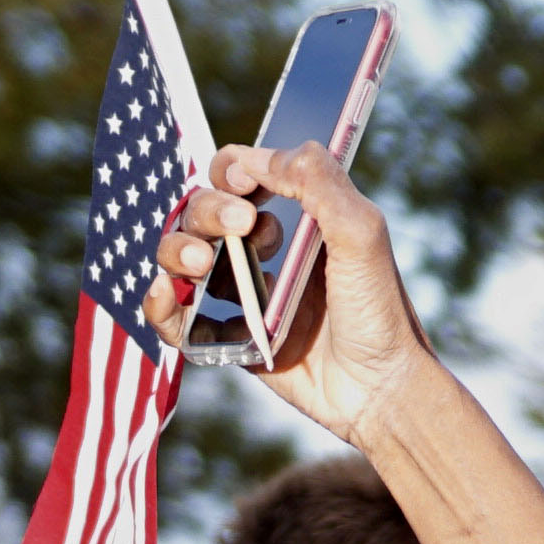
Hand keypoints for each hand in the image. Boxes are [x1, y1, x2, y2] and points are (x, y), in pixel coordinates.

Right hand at [158, 141, 434, 445]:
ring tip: (202, 263)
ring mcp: (243, 294)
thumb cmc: (381, 311)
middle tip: (241, 226)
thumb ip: (321, 184)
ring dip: (178, 249)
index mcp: (296, 218)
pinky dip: (161, 303)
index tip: (244, 182)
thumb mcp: (363, 236)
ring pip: (182, 256)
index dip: (232, 169)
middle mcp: (263, 251)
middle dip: (208, 209)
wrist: (381, 389)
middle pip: (204, 211)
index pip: (242, 176)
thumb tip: (268, 153)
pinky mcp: (229, 337)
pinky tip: (168, 295)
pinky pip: (178, 316)